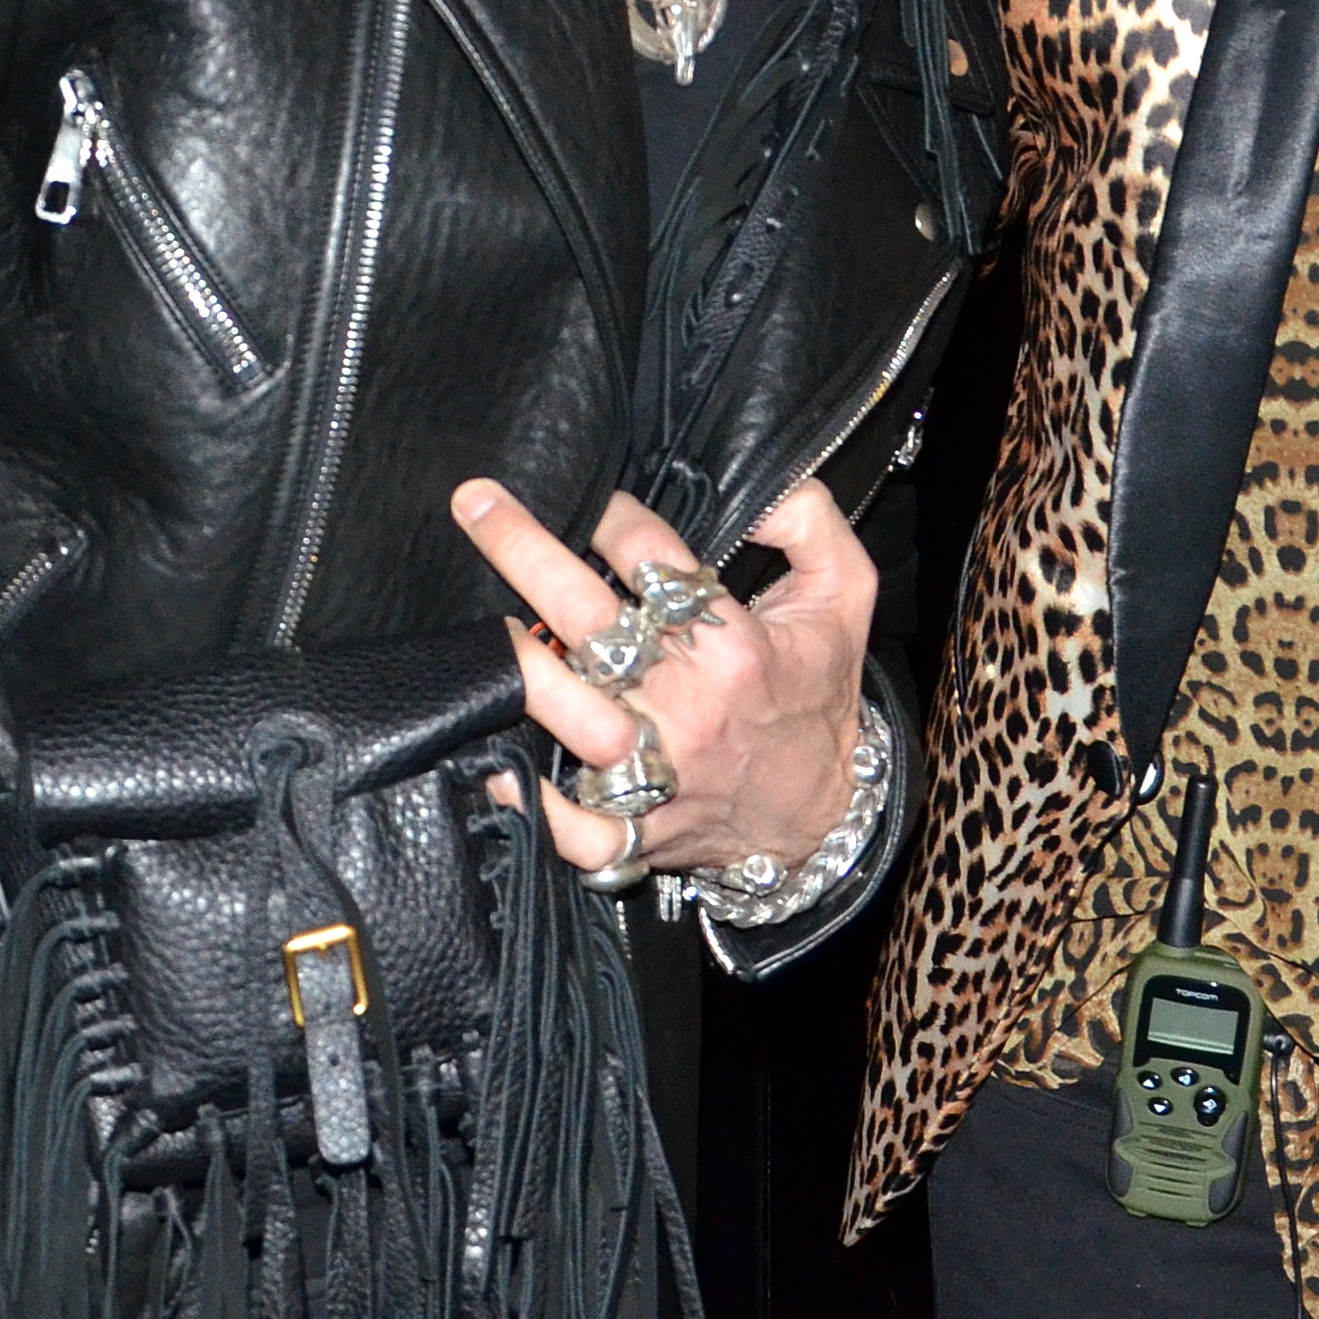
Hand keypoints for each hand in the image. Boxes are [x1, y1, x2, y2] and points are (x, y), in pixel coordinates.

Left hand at [454, 477, 873, 885]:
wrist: (824, 814)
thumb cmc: (819, 694)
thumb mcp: (847, 595)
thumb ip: (811, 521)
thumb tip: (760, 487)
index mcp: (736, 647)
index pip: (655, 560)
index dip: (612, 514)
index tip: (589, 492)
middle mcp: (690, 706)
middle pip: (592, 619)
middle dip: (526, 552)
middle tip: (474, 502)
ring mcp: (660, 774)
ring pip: (571, 715)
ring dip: (519, 667)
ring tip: (470, 622)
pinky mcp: (638, 831)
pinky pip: (573, 828)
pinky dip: (532, 803)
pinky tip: (493, 762)